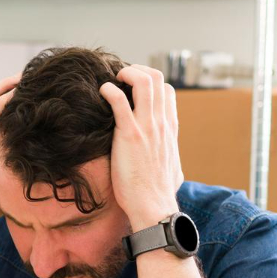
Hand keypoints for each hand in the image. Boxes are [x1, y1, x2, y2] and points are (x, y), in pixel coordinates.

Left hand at [100, 65, 183, 230]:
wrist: (153, 207)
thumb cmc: (159, 193)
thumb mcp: (174, 169)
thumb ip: (172, 159)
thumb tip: (174, 164)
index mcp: (170, 128)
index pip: (167, 91)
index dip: (149, 82)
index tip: (132, 88)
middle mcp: (161, 123)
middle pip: (157, 78)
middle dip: (137, 71)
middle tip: (120, 78)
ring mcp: (147, 127)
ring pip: (143, 81)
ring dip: (126, 74)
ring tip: (113, 80)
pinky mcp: (129, 135)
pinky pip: (119, 101)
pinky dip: (109, 90)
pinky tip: (102, 93)